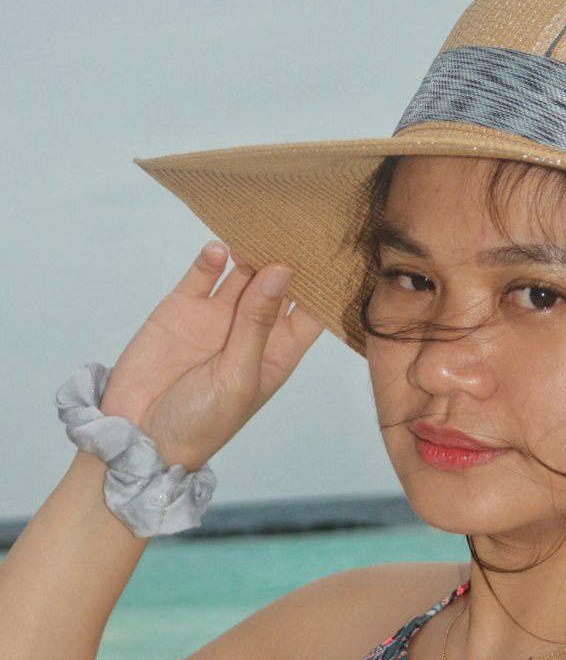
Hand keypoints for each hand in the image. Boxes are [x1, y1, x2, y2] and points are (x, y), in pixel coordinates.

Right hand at [100, 243, 322, 469]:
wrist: (140, 434)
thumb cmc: (200, 423)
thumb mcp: (238, 378)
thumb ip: (257, 325)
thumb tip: (280, 273)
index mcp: (276, 355)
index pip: (309, 313)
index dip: (321, 287)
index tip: (332, 254)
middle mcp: (251, 331)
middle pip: (279, 284)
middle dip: (288, 257)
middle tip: (297, 225)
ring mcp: (217, 316)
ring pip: (243, 271)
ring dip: (252, 249)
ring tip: (257, 228)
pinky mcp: (183, 306)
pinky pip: (203, 272)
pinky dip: (212, 257)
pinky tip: (219, 249)